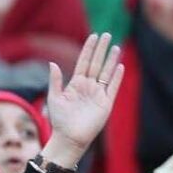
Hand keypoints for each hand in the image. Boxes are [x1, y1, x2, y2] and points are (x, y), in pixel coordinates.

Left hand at [44, 32, 123, 166]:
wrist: (69, 138)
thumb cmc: (59, 120)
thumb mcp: (54, 98)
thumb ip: (55, 81)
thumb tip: (53, 63)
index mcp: (76, 83)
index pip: (84, 62)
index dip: (89, 49)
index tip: (94, 36)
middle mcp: (88, 86)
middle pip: (96, 64)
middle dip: (101, 49)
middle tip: (107, 34)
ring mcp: (98, 94)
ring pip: (106, 73)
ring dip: (111, 60)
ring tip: (116, 46)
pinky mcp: (106, 103)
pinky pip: (112, 88)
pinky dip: (116, 77)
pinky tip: (120, 66)